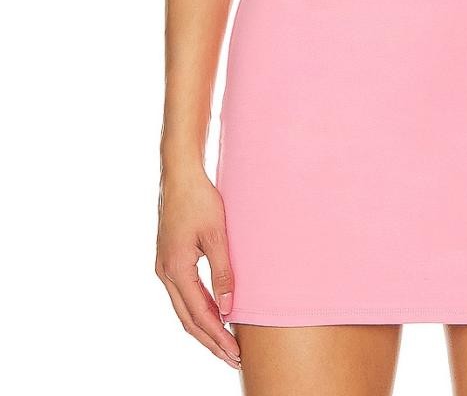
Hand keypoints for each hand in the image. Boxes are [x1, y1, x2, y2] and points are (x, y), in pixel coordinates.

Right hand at [155, 168, 240, 369]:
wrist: (179, 175)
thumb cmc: (200, 199)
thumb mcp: (217, 234)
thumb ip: (223, 272)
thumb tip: (229, 308)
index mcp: (176, 268)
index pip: (199, 314)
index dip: (217, 336)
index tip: (235, 352)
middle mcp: (165, 272)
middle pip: (188, 319)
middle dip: (210, 341)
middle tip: (233, 358)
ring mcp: (164, 267)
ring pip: (183, 309)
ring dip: (204, 328)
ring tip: (225, 344)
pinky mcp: (168, 260)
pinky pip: (183, 294)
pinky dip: (198, 310)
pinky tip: (213, 315)